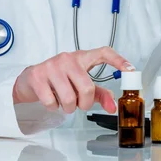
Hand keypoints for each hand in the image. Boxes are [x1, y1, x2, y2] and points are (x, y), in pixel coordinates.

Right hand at [12, 46, 133, 113]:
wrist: (30, 80)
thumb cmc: (59, 80)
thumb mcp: (80, 84)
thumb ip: (99, 94)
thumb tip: (113, 106)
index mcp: (81, 58)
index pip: (103, 53)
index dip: (118, 60)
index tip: (130, 69)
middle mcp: (67, 58)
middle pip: (87, 87)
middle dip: (84, 103)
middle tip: (78, 103)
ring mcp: (51, 66)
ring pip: (70, 98)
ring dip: (68, 107)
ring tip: (63, 100)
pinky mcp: (38, 76)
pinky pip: (52, 102)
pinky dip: (53, 107)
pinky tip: (51, 99)